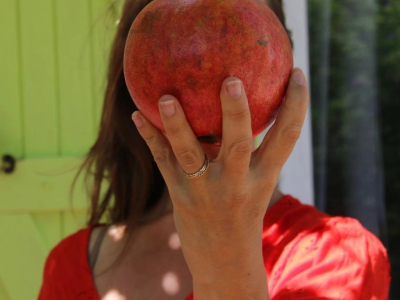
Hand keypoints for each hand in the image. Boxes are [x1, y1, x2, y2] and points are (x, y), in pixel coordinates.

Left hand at [132, 68, 308, 298]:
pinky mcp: (180, 197)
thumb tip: (243, 108)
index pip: (287, 137)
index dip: (297, 105)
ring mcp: (206, 191)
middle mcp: (237, 184)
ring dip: (178, 125)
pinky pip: (163, 162)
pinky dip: (150, 137)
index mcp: (263, 177)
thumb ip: (252, 151)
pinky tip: (136, 115)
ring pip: (190, 154)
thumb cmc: (243, 215)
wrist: (226, 263)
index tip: (297, 72)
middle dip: (236, 112)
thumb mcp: (257, 185)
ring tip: (167, 97)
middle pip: (239, 144)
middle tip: (231, 80)